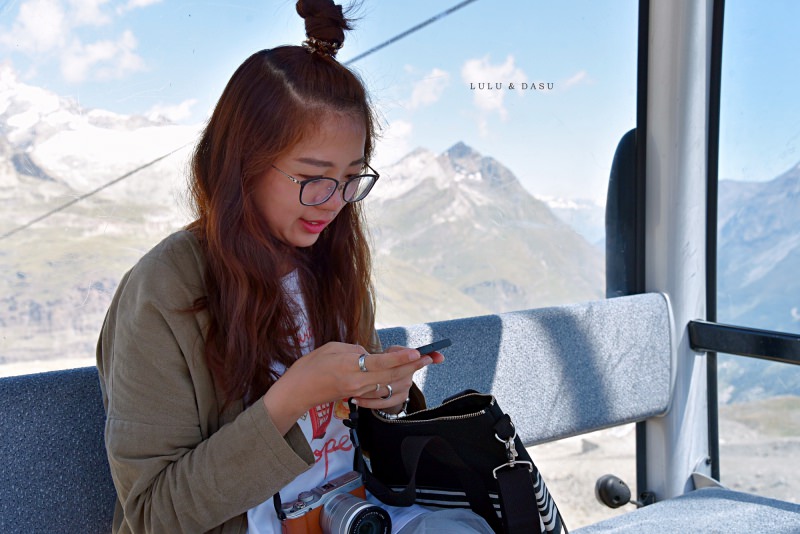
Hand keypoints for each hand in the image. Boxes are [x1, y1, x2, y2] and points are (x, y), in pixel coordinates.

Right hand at [262, 342, 435, 433]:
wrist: (297, 392)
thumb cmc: (310, 366)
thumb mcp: (332, 348)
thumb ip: (355, 350)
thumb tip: (371, 354)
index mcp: (349, 368)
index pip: (381, 363)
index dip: (401, 358)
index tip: (417, 352)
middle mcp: (357, 383)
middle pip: (392, 375)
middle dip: (413, 366)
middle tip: (432, 357)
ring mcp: (359, 392)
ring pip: (390, 384)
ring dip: (408, 374)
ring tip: (422, 363)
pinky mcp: (358, 397)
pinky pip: (381, 390)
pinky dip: (394, 381)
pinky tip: (403, 374)